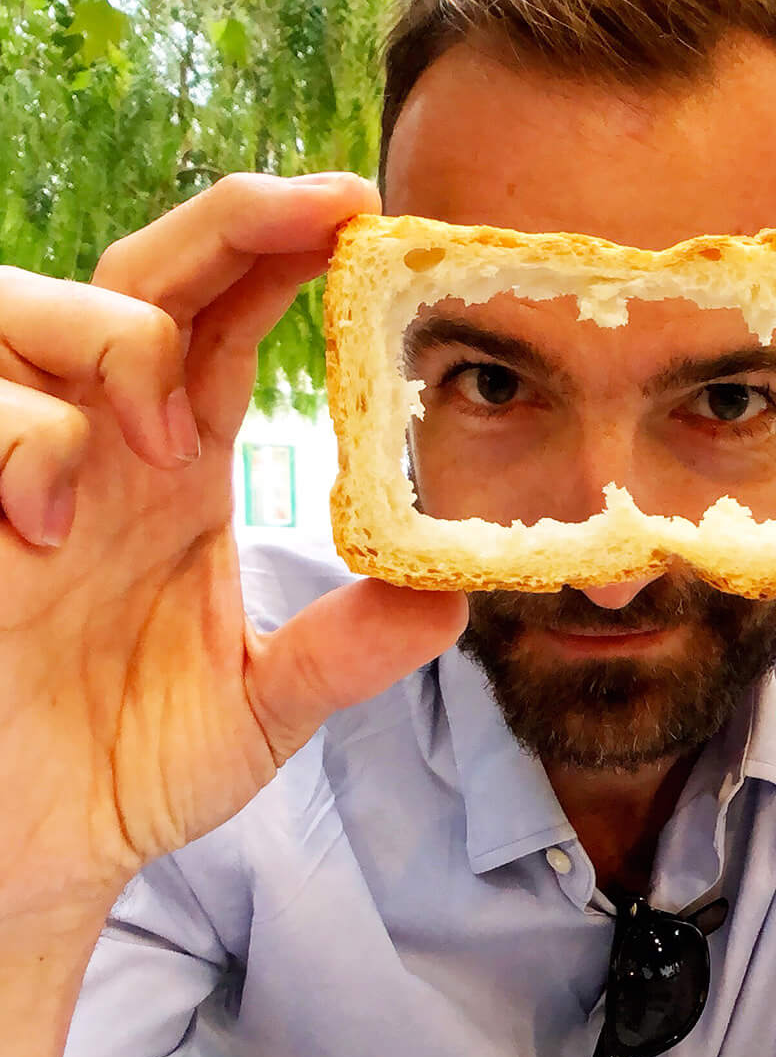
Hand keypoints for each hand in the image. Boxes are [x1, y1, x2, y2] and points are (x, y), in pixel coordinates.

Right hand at [0, 174, 469, 928]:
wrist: (37, 846)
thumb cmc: (128, 765)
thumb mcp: (263, 706)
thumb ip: (348, 648)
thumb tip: (452, 598)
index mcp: (176, 464)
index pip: (228, 320)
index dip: (286, 251)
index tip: (366, 210)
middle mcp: (98, 441)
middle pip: (141, 272)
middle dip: (227, 223)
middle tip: (319, 213)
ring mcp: (16, 469)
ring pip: (29, 306)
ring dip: (112, 339)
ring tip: (170, 442)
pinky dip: (22, 438)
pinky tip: (53, 524)